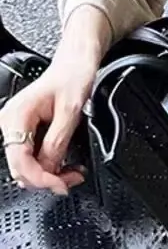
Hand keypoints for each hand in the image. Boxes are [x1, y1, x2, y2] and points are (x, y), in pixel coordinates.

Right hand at [1, 7, 108, 194]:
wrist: (75, 63)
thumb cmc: (72, 77)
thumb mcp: (71, 111)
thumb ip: (58, 141)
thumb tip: (50, 168)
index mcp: (16, 116)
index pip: (20, 160)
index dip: (41, 178)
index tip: (61, 185)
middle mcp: (10, 123)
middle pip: (20, 167)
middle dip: (47, 179)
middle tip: (72, 179)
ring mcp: (16, 127)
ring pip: (27, 165)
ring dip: (50, 174)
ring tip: (72, 172)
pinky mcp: (26, 131)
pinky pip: (33, 157)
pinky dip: (49, 166)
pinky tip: (65, 165)